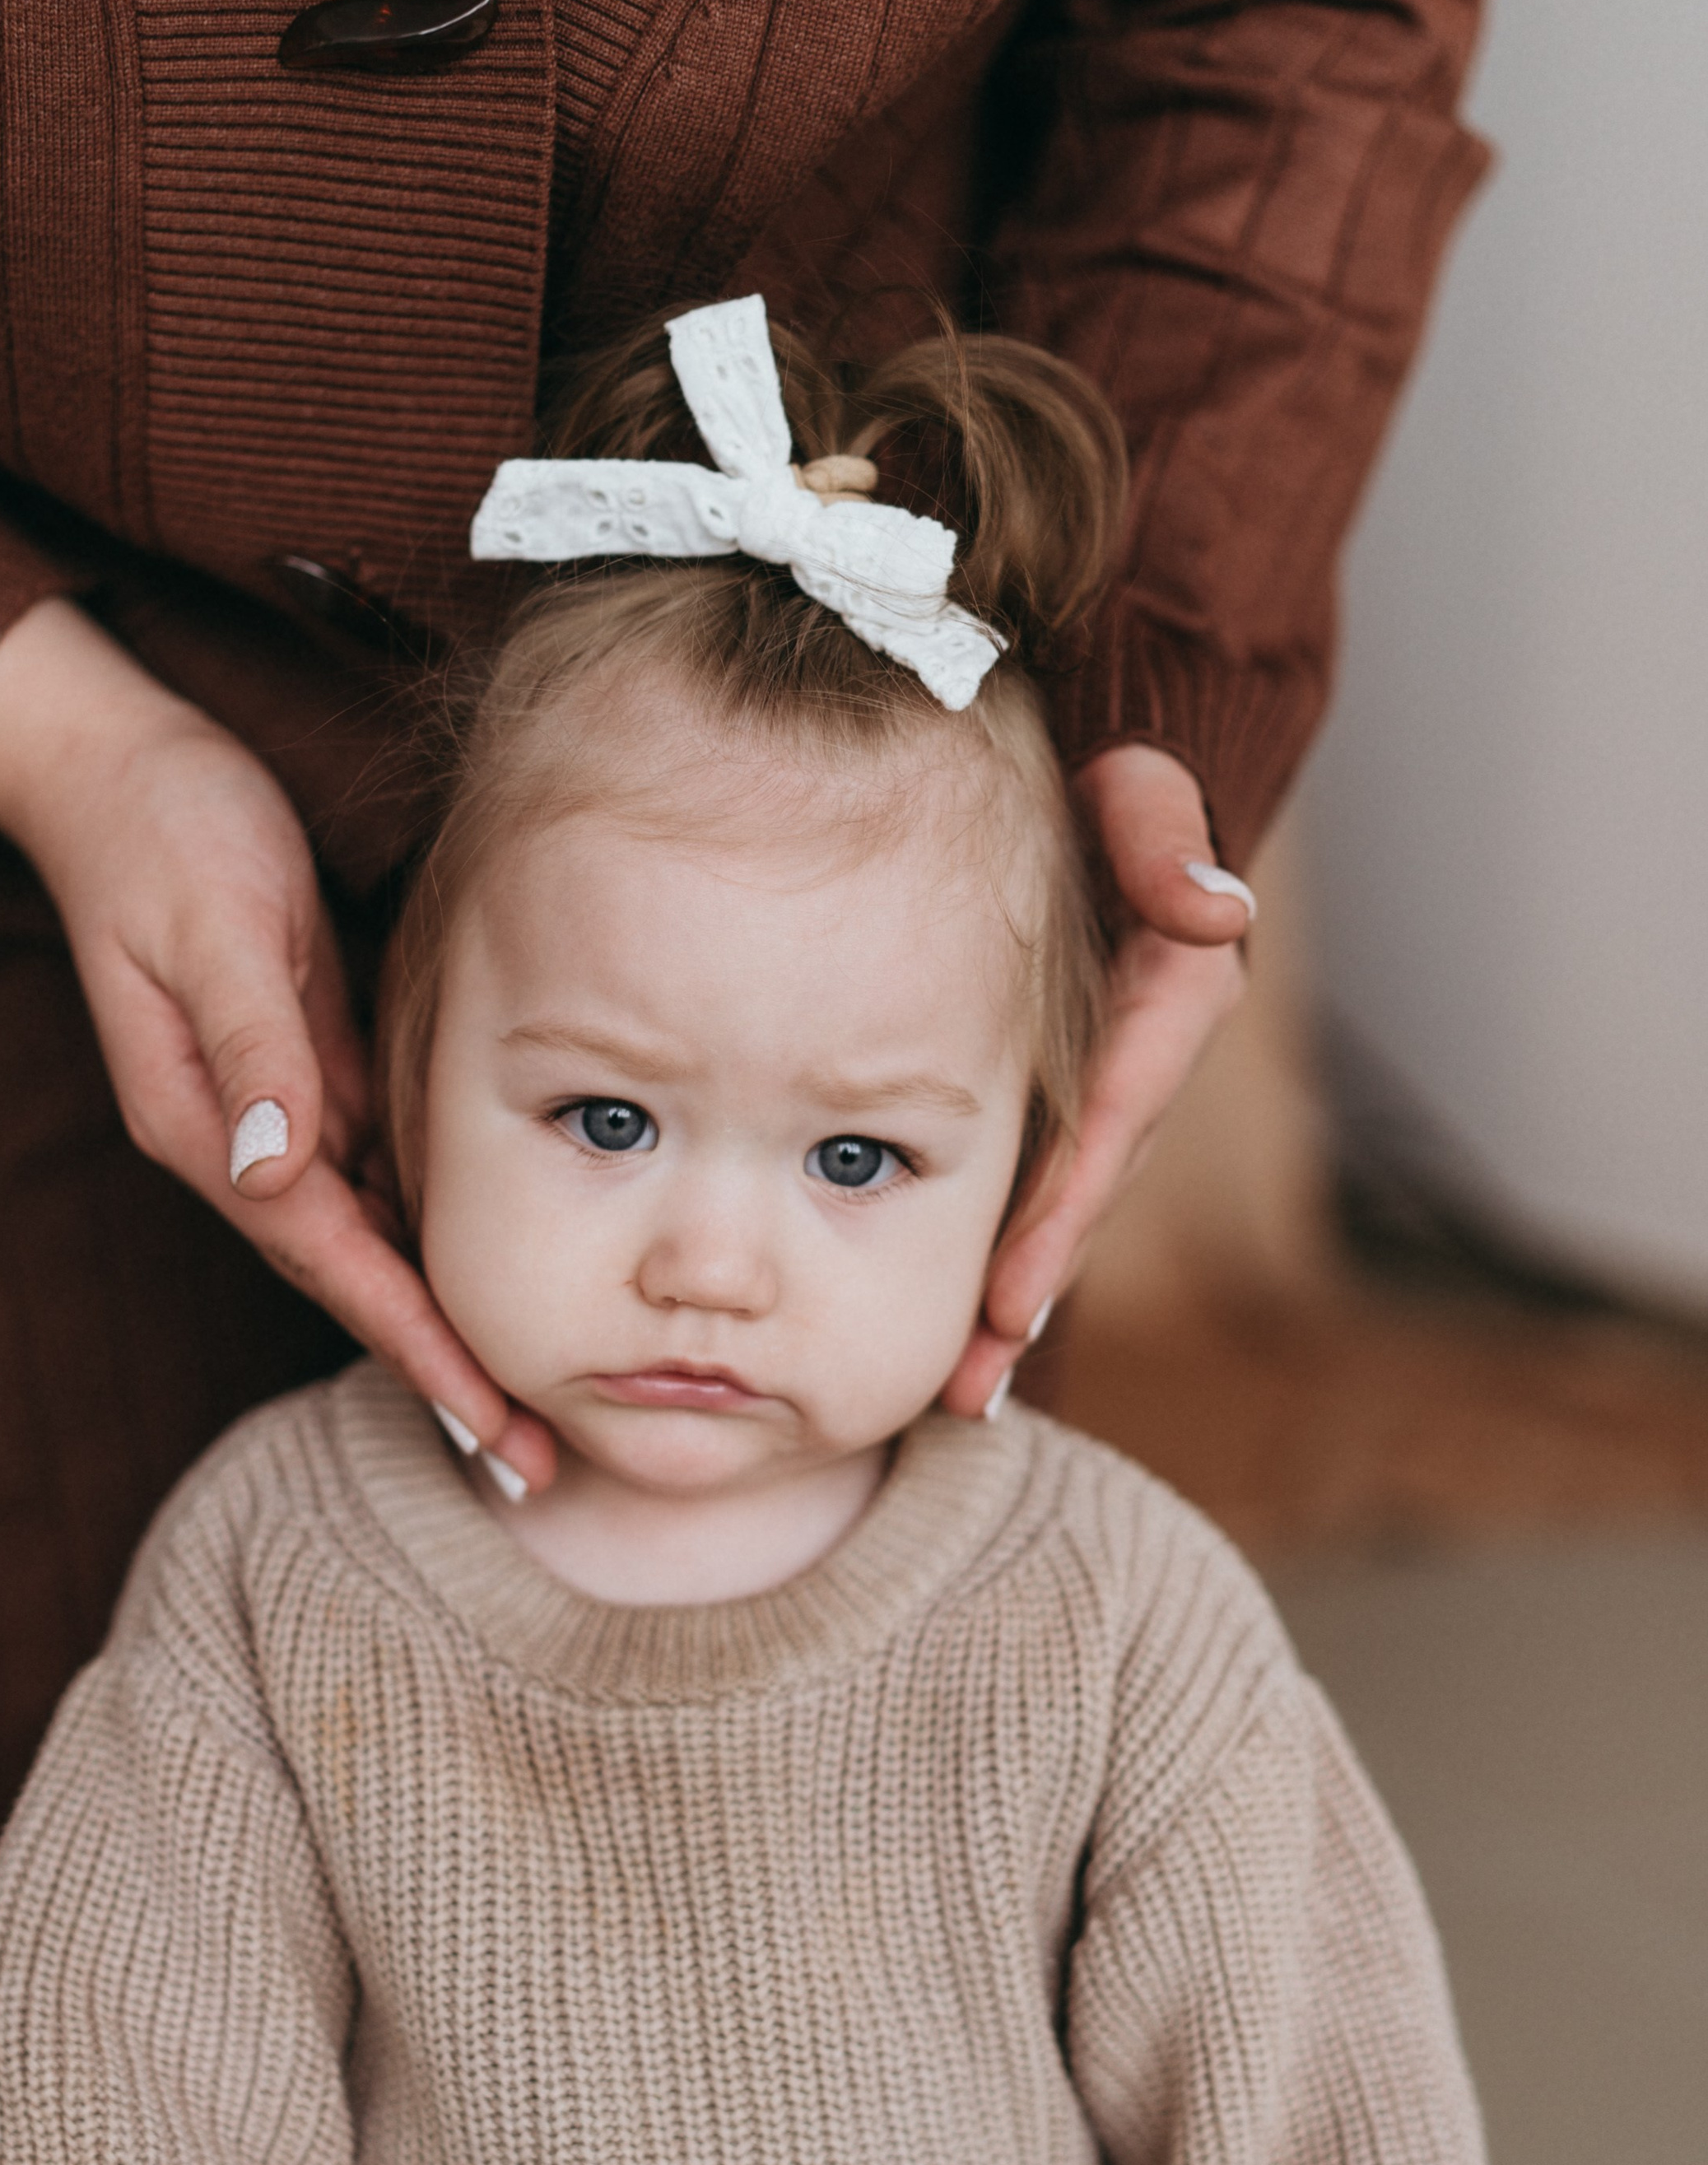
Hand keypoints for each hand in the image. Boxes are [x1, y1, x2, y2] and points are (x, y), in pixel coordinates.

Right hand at [0, 598, 551, 1487]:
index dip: (412, 1343)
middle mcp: (241, 1146)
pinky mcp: (306, 1080)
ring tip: (527, 1413)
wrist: (120, 770)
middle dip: (441, 1377)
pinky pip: (382, 1185)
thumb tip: (272, 1168)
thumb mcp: (211, 926)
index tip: (482, 1421)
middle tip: (530, 1467)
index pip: (330, 1260)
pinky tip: (496, 1287)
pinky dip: (435, 1245)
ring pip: (376, 1249)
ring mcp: (274, 1119)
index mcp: (209, 1128)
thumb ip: (251, 1045)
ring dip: (445, 1330)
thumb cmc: (166, 833)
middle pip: (358, 1284)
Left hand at [943, 743, 1252, 1417]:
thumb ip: (1163, 829)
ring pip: (1055, 1206)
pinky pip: (1027, 1181)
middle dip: (1026, 1292)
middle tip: (966, 1384)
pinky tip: (956, 1330)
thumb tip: (1211, 910)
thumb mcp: (1138, 779)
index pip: (1111, 1121)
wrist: (1088, 776)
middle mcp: (1140, 1058)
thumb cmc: (1102, 773)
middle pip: (1083, 1194)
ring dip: (1010, 1301)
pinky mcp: (1056, 1091)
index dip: (1060, 1214)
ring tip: (953, 1391)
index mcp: (1167, 998)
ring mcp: (1098, 1081)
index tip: (1010, 1299)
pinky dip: (999, 1253)